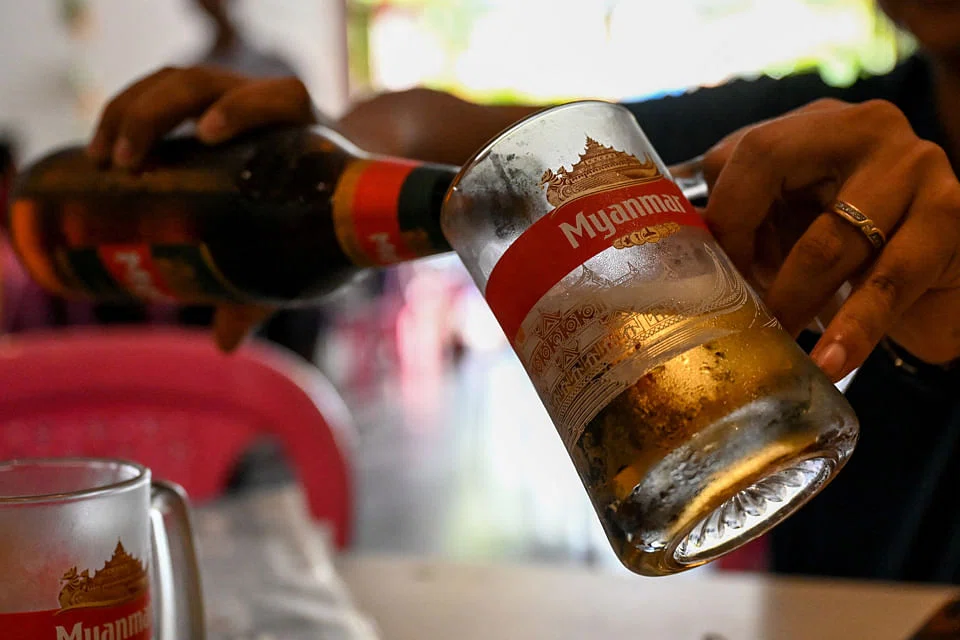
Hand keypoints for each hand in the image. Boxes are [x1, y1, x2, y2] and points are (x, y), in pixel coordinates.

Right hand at [87, 66, 318, 350]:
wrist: (339, 186)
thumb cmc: (324, 221)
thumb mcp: (304, 254)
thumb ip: (269, 292)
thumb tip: (224, 344)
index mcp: (306, 132)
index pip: (281, 97)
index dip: (244, 106)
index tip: (207, 133)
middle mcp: (268, 106)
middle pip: (207, 83)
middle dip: (156, 112)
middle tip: (124, 163)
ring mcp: (234, 100)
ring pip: (176, 82)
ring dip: (130, 110)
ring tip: (100, 158)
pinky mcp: (205, 109)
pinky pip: (162, 96)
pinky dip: (128, 114)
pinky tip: (101, 153)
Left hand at [701, 98, 959, 380]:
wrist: (940, 286)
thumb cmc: (852, 252)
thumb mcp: (791, 227)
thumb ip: (746, 225)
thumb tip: (685, 250)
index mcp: (817, 125)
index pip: (753, 149)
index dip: (725, 212)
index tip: (713, 271)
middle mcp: (868, 129)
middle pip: (779, 169)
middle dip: (746, 247)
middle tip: (735, 310)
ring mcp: (917, 167)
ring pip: (832, 238)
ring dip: (793, 299)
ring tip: (776, 341)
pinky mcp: (950, 219)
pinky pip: (890, 282)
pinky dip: (854, 330)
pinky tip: (831, 362)